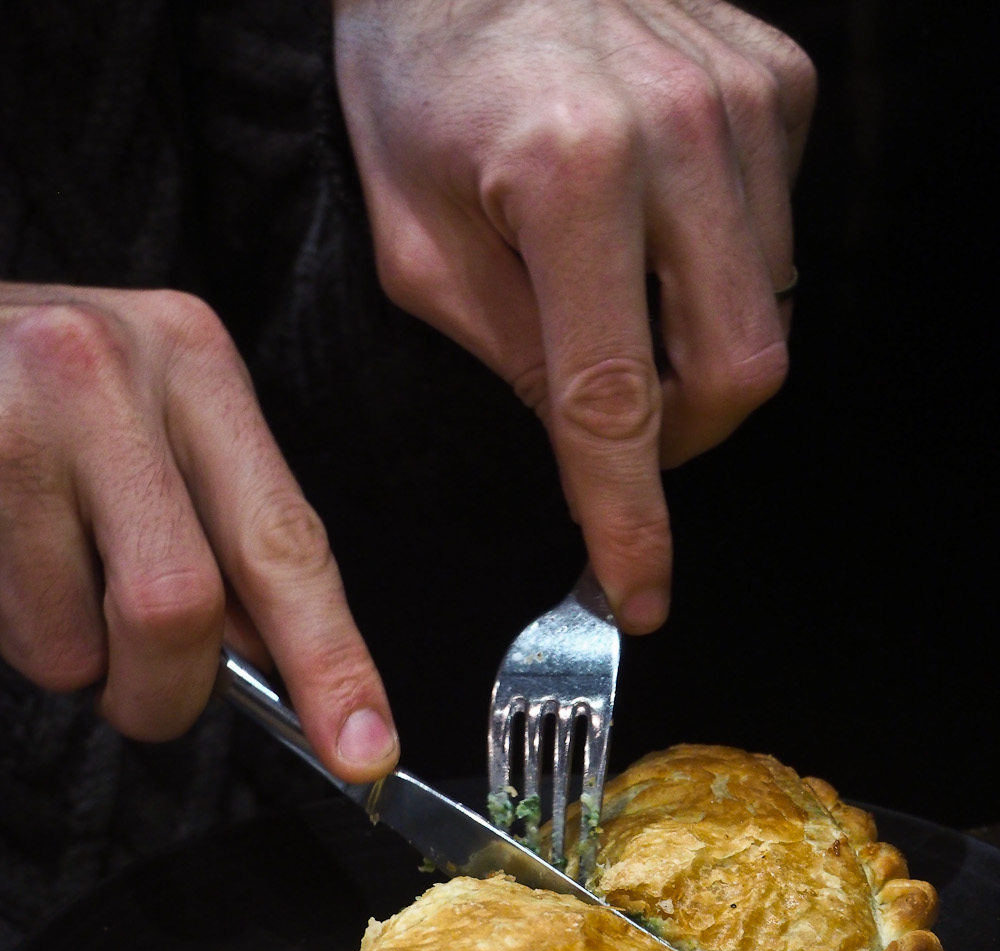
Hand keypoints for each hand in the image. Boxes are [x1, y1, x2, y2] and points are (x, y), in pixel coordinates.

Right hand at [0, 282, 398, 779]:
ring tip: (44, 588)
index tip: (365, 749)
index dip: (330, 661)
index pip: (282, 541)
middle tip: (144, 696)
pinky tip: (2, 564)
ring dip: (70, 661)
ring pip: (70, 644)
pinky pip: (0, 627)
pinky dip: (14, 634)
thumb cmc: (35, 391)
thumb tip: (275, 667)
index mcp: (192, 361)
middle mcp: (104, 372)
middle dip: (165, 692)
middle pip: (178, 605)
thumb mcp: (146, 422)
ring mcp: (6, 416)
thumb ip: (217, 533)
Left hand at [333, 0, 814, 630]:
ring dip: (698, 351)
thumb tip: (590, 442)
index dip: (630, 519)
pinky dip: (721, 271)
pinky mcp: (775, 81)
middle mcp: (678, 131)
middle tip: (617, 432)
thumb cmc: (416, 87)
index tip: (639, 594)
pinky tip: (658, 232)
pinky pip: (779, 234)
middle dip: (681, 437)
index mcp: (567, 175)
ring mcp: (741, 99)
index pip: (614, 402)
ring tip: (621, 304)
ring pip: (770, 310)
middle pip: (736, 370)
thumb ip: (508, 357)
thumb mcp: (417, 247)